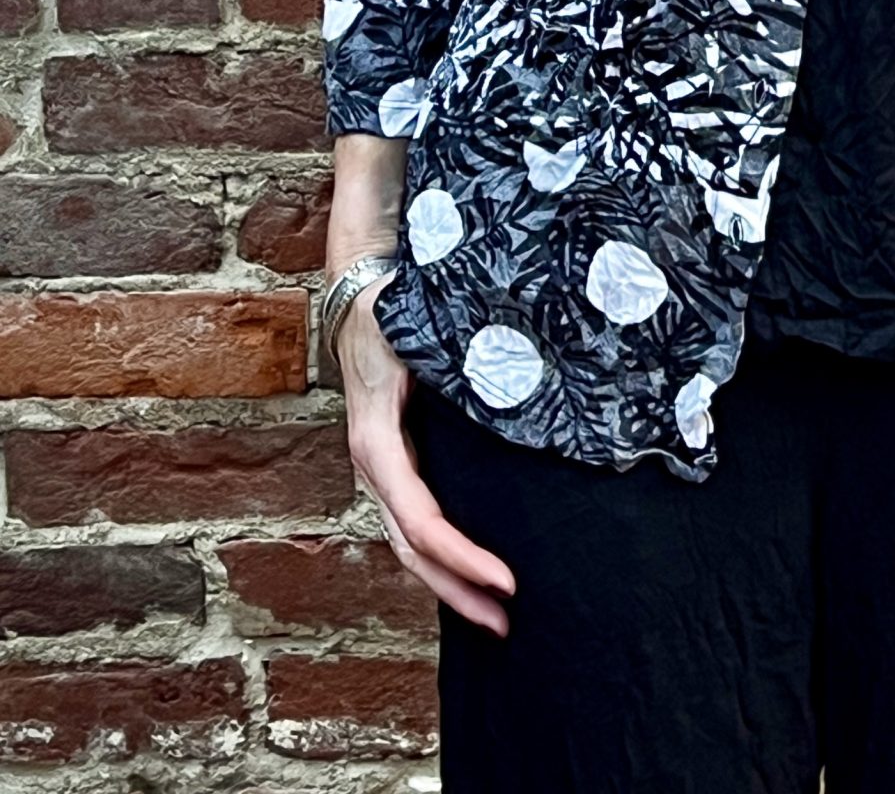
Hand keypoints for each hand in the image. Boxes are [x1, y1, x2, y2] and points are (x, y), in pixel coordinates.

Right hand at [338, 279, 516, 635]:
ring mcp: (379, 470)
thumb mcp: (418, 332)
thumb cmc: (391, 310)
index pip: (422, 520)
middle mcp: (374, 466)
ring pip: (408, 545)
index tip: (507, 581)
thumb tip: (514, 377)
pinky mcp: (392, 465)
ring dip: (449, 583)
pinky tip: (470, 572)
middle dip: (458, 591)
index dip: (463, 556)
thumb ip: (458, 360)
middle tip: (507, 623)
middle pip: (412, 550)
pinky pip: (412, 523)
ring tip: (495, 615)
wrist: (355, 296)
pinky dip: (440, 556)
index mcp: (378, 442)